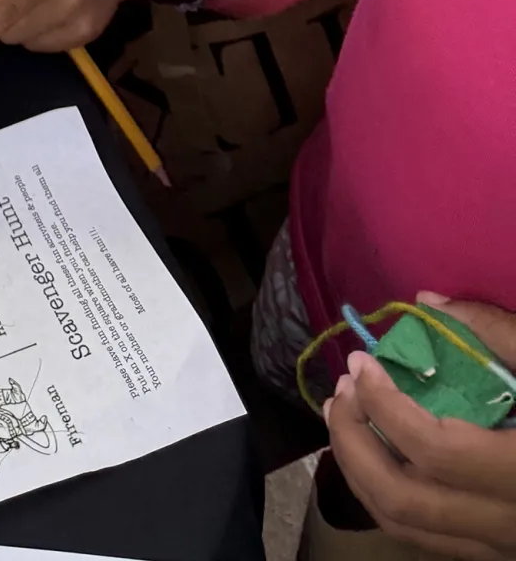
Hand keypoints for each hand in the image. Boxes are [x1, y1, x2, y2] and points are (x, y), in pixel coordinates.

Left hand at [326, 297, 515, 556]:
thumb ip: (498, 332)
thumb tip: (428, 304)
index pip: (435, 452)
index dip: (386, 407)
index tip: (361, 363)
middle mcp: (512, 522)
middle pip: (405, 502)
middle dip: (355, 444)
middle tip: (341, 390)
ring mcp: (503, 545)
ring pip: (408, 529)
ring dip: (360, 471)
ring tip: (348, 415)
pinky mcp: (498, 550)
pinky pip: (428, 537)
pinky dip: (388, 496)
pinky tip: (380, 451)